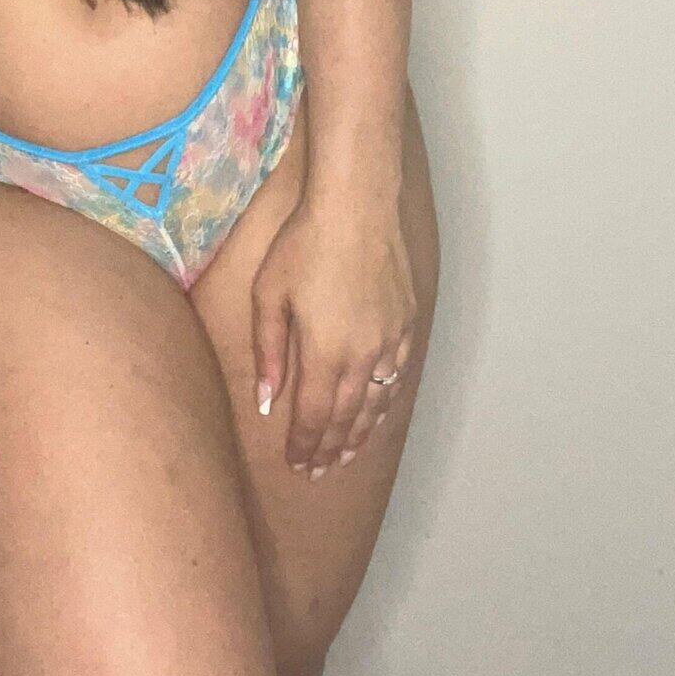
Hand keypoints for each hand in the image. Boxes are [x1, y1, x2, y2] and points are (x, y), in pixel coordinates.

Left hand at [250, 192, 415, 475]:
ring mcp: (390, 340)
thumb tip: (268, 403)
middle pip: (347, 417)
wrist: (357, 204)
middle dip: (330, 448)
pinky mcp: (406, 321)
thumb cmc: (303, 243)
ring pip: (376, 401)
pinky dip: (385, 400)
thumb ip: (269, 352)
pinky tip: (377, 407)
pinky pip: (396, 374)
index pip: (315, 417)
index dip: (305, 445)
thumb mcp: (269, 294)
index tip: (296, 466)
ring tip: (346, 454)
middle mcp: (362, 356)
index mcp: (325, 353)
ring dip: (360, 432)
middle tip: (318, 471)